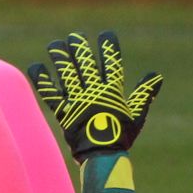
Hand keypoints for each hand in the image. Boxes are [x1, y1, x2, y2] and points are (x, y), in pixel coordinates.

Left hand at [29, 31, 161, 192]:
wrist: (102, 157)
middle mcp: (93, 92)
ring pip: (67, 74)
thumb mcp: (137, 115)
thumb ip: (144, 94)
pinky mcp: (63, 112)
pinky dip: (42, 80)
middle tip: (74, 37)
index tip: (106, 35)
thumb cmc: (121, 138)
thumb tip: (156, 76)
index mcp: (111, 92)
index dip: (109, 47)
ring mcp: (77, 101)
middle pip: (85, 64)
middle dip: (80, 48)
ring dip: (61, 58)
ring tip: (55, 45)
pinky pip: (50, 93)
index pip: (111, 64)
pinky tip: (36, 67)